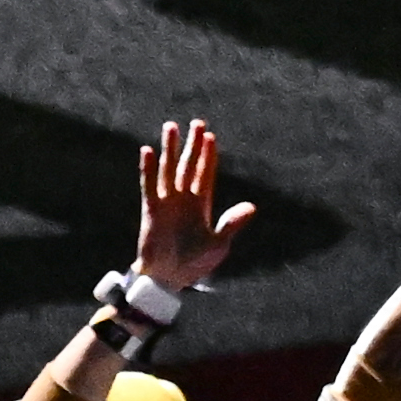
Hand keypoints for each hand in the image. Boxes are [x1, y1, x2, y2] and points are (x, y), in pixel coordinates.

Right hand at [132, 119, 254, 294]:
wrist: (169, 277)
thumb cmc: (195, 264)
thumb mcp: (218, 244)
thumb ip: (232, 223)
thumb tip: (252, 207)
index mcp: (201, 206)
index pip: (206, 174)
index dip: (209, 156)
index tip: (211, 137)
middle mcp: (183, 199)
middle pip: (188, 165)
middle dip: (193, 145)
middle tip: (197, 123)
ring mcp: (167, 202)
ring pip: (168, 169)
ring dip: (170, 149)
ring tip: (171, 127)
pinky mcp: (151, 209)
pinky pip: (149, 184)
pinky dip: (148, 168)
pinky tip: (148, 150)